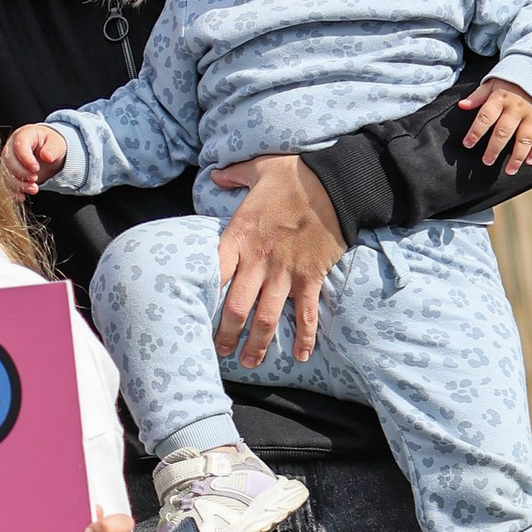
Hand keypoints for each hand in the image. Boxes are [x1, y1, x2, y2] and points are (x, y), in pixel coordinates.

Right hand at [5, 122, 65, 197]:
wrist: (48, 152)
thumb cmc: (51, 144)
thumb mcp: (57, 144)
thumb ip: (52, 148)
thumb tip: (47, 156)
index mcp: (24, 134)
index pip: (19, 145)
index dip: (26, 158)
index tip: (36, 168)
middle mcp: (12, 146)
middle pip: (9, 160)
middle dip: (21, 173)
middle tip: (35, 179)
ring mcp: (8, 160)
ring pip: (5, 172)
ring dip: (18, 184)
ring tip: (33, 189)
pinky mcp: (8, 172)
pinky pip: (5, 182)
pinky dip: (13, 191)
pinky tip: (22, 196)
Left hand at [206, 150, 343, 367]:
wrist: (335, 182)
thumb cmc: (294, 175)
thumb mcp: (257, 169)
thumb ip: (232, 175)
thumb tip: (214, 175)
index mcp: (239, 236)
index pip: (213, 273)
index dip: (203, 298)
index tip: (196, 315)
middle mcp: (259, 260)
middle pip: (236, 305)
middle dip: (227, 333)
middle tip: (220, 351)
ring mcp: (285, 271)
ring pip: (267, 316)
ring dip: (258, 342)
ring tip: (250, 362)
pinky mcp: (311, 276)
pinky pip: (306, 312)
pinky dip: (305, 336)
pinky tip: (303, 356)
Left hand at [460, 76, 531, 175]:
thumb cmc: (510, 82)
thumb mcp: (492, 84)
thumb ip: (477, 96)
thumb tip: (462, 106)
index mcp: (500, 99)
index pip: (485, 117)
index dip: (476, 131)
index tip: (468, 144)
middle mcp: (517, 108)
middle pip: (504, 131)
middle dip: (495, 148)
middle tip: (487, 161)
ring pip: (525, 138)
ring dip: (517, 156)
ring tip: (510, 170)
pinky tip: (529, 162)